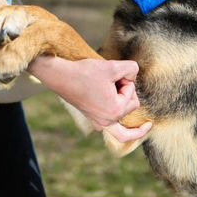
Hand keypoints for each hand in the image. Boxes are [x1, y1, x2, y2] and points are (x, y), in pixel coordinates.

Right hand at [29, 56, 151, 141]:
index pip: (132, 94)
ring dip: (124, 103)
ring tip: (121, 91)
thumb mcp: (113, 66)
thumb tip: (134, 74)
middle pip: (131, 106)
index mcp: (115, 111)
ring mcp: (100, 123)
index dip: (125, 80)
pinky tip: (135, 128)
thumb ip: (131, 68)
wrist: (62, 77)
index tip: (111, 74)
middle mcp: (108, 122)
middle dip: (125, 91)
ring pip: (124, 121)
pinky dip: (124, 128)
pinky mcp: (94, 120)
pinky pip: (115, 130)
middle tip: (111, 79)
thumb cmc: (86, 72)